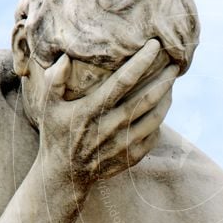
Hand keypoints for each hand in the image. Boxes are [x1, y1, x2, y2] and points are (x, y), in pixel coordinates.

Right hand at [34, 39, 177, 186]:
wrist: (65, 176)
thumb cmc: (56, 134)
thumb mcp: (48, 107)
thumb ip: (54, 80)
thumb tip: (67, 58)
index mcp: (91, 111)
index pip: (122, 82)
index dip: (141, 62)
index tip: (155, 45)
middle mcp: (110, 128)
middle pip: (146, 99)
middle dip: (164, 79)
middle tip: (174, 63)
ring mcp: (123, 145)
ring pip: (155, 117)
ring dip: (167, 97)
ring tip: (171, 82)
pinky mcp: (132, 157)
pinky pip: (154, 134)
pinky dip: (161, 119)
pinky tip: (162, 106)